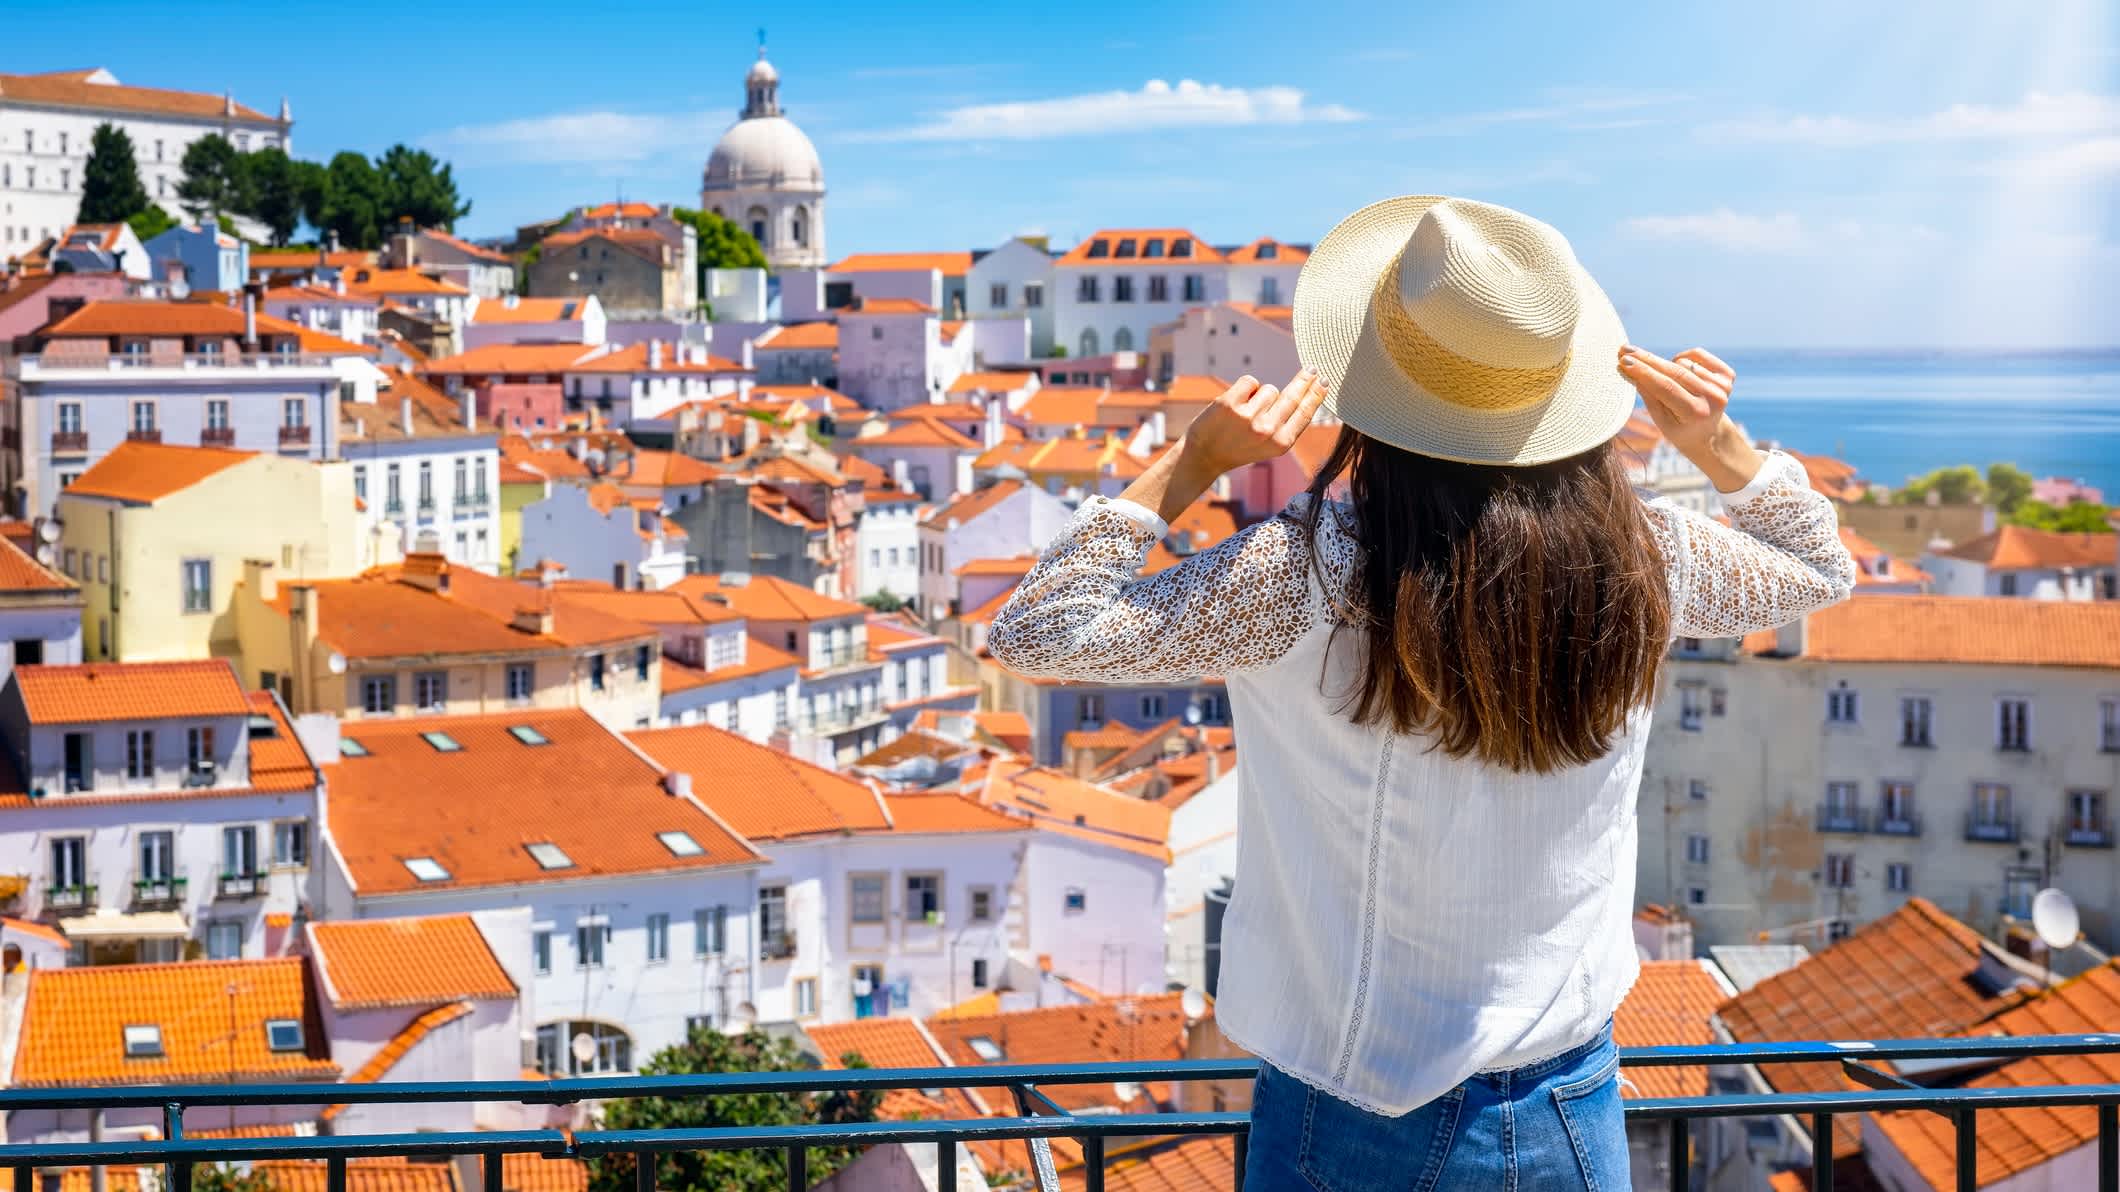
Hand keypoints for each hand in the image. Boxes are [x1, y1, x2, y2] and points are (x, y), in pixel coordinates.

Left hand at [1175, 370, 1330, 480]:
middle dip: (1305, 380)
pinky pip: (1251, 381)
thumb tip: (1307, 392)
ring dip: (1260, 396)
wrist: (1204, 456)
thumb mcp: (1270, 446)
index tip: (1324, 380)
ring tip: (1245, 414)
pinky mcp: (1230, 404)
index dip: (1316, 395)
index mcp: (1281, 443)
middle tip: (1312, 369)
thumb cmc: (1240, 447)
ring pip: (1269, 389)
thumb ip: (1287, 424)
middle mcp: (1267, 431)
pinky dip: (1245, 389)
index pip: (1305, 413)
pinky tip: (1236, 404)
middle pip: (1293, 395)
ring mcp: (1248, 417)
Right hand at [1617, 345, 1762, 492]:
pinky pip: (1697, 354)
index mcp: (1695, 413)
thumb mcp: (1660, 420)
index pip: (1665, 386)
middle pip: (1673, 371)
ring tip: (1667, 381)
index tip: (1623, 361)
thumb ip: (1649, 395)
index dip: (1643, 372)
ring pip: (1682, 362)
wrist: (1709, 434)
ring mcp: (1723, 386)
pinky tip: (1680, 369)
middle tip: (1625, 350)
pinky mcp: (1728, 375)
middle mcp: (1713, 398)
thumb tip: (1632, 369)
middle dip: (1647, 360)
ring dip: (1668, 367)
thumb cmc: (1679, 429)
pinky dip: (1683, 358)